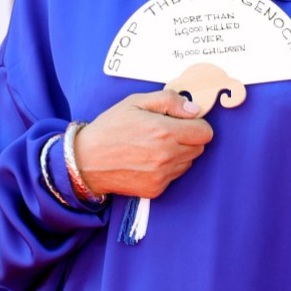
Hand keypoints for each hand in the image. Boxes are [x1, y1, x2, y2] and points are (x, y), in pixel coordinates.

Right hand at [73, 89, 213, 198]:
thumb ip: (169, 101)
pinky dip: (167, 168)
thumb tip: (194, 110)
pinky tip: (148, 160)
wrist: (85, 160)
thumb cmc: (109, 128)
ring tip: (155, 146)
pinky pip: (174, 176)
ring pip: (188, 162)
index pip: (205, 132)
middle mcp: (167, 156)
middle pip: (200, 148)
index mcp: (165, 132)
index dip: (196, 124)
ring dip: (179, 153)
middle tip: (167, 132)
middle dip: (189, 138)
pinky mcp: (156, 189)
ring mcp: (162, 175)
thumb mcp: (135, 102)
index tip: (183, 121)